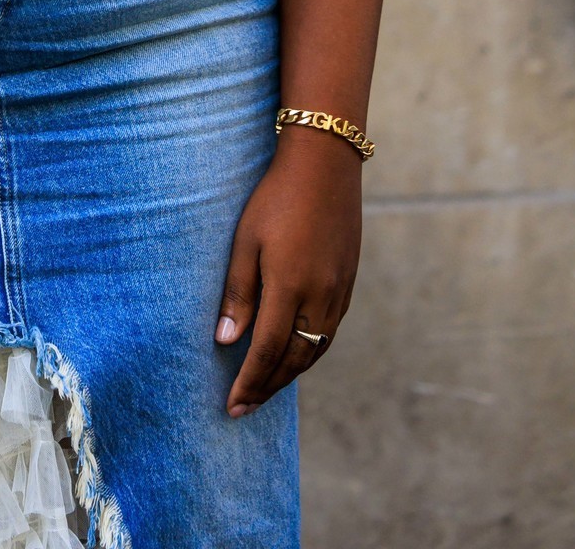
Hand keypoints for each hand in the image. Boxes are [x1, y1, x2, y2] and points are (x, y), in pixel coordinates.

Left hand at [215, 128, 361, 416]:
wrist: (325, 166)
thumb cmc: (275, 198)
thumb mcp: (246, 240)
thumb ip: (239, 293)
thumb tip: (226, 341)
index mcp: (291, 287)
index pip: (267, 351)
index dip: (249, 382)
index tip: (232, 405)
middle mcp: (320, 297)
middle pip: (295, 360)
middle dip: (268, 387)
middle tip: (244, 408)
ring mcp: (339, 292)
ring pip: (315, 350)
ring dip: (289, 374)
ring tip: (265, 389)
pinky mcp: (348, 283)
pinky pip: (328, 332)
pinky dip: (309, 353)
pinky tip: (294, 355)